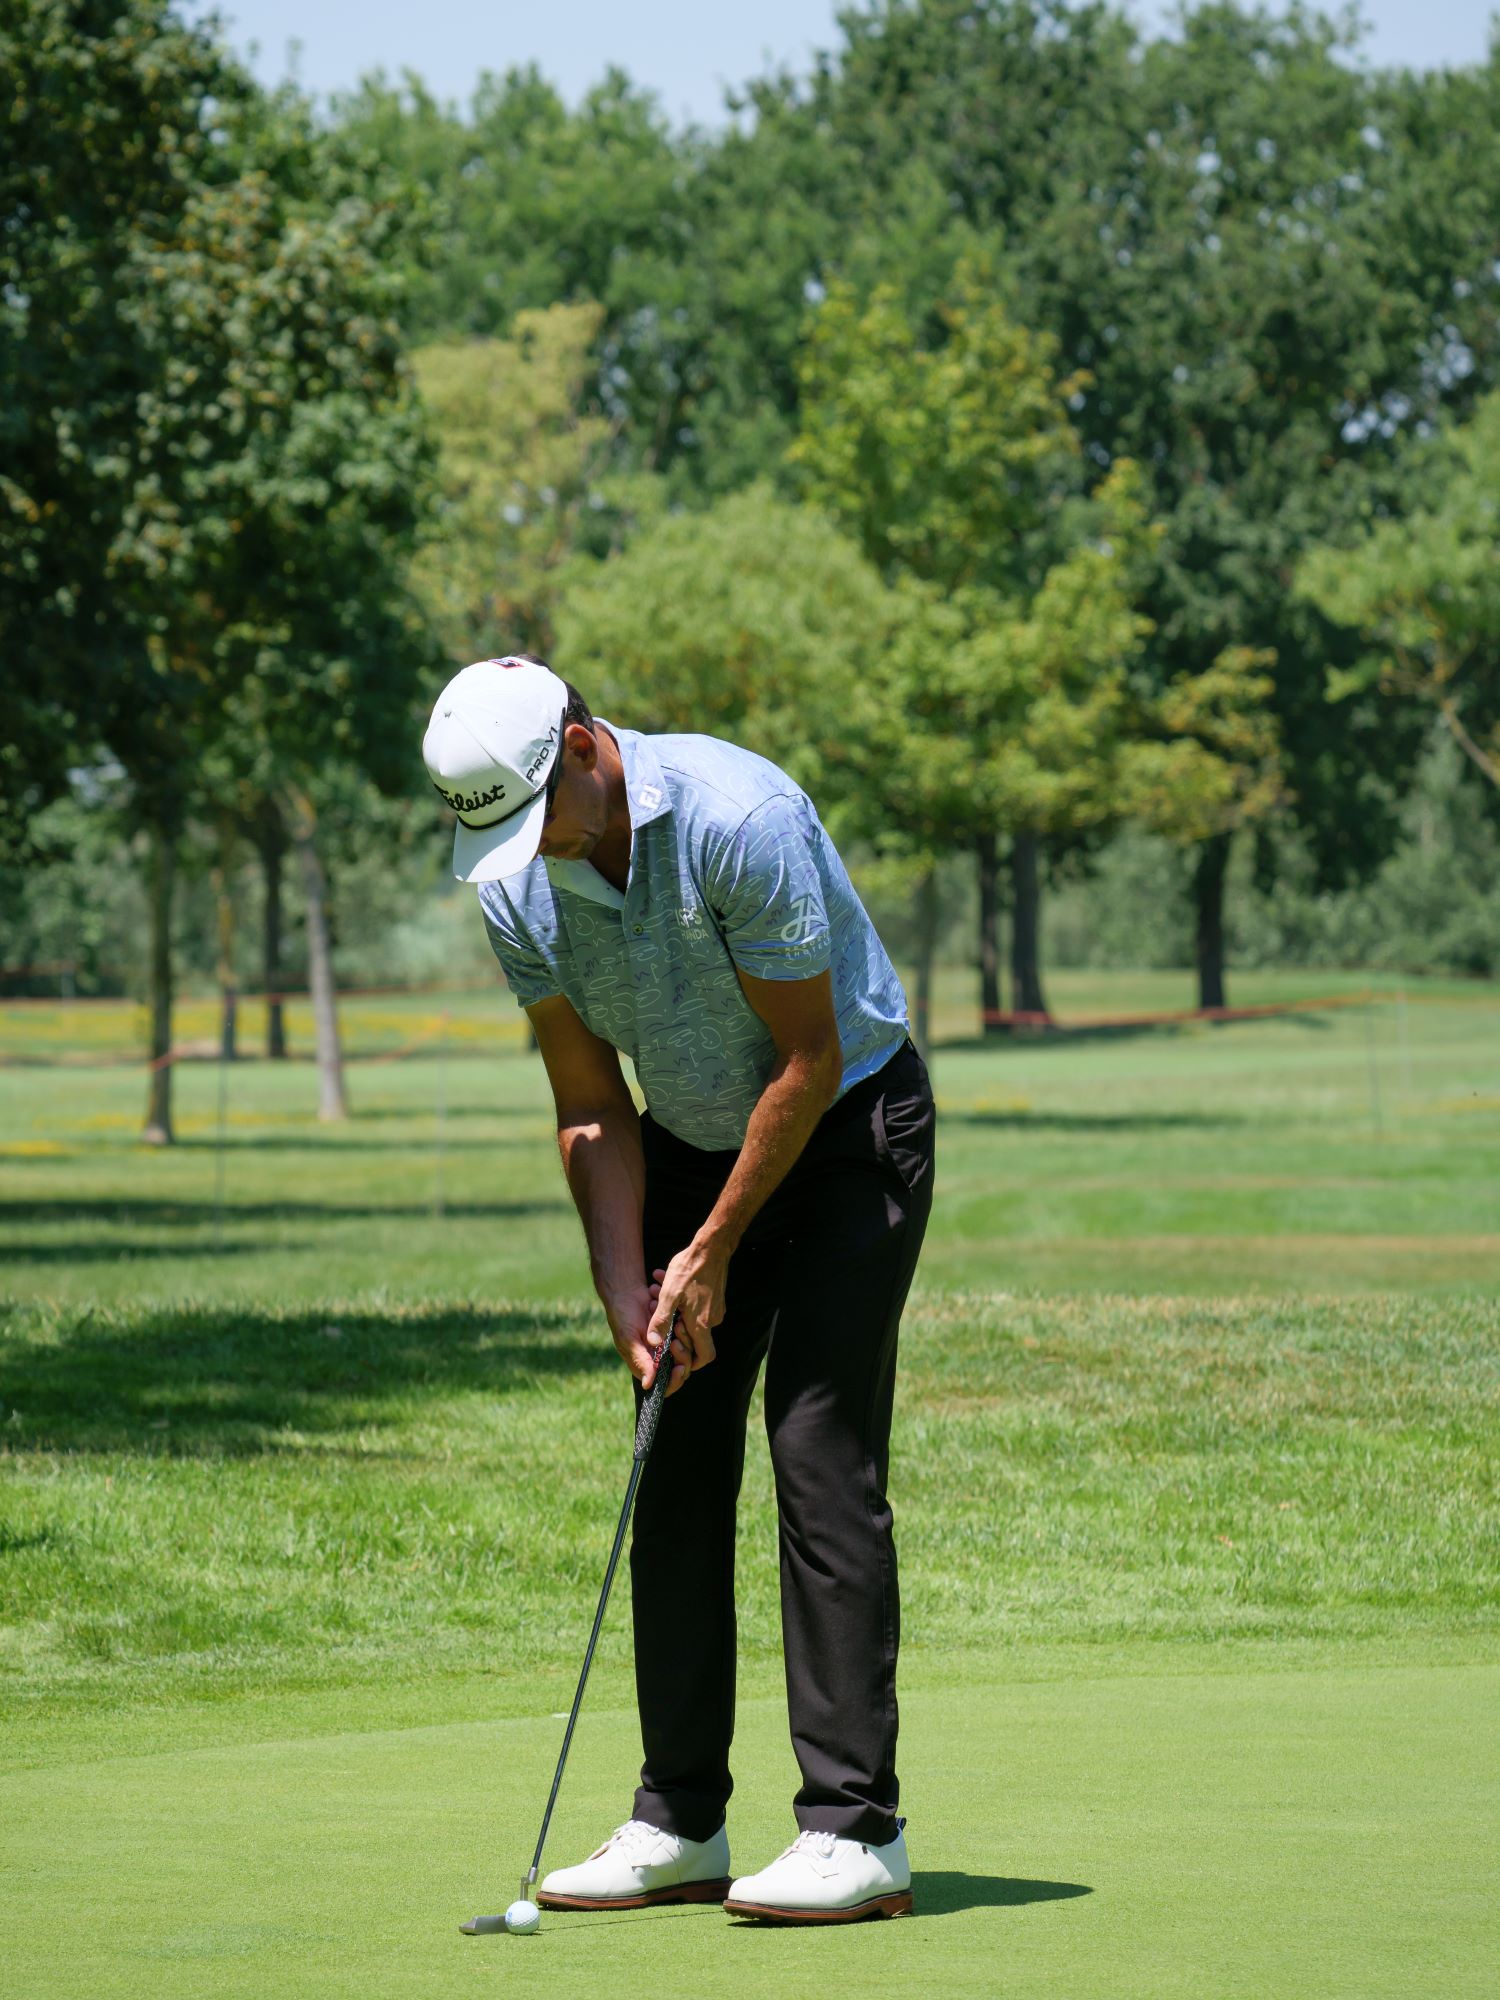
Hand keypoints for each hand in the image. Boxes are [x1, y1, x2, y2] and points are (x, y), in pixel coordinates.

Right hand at [603, 1277, 689, 1396]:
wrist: (627, 1290)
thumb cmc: (622, 1316)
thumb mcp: (629, 1339)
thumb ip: (640, 1360)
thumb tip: (648, 1385)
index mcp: (645, 1365)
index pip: (664, 1384)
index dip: (674, 1380)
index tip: (680, 1367)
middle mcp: (657, 1357)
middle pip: (680, 1368)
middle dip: (682, 1355)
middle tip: (676, 1340)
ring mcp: (667, 1344)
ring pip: (687, 1351)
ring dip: (684, 1339)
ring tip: (677, 1323)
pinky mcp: (674, 1330)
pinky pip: (687, 1335)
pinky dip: (684, 1328)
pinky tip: (677, 1316)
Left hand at [645, 1240, 727, 1377]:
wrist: (712, 1247)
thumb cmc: (690, 1269)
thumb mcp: (669, 1295)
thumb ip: (661, 1320)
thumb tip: (654, 1343)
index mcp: (702, 1324)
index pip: (703, 1357)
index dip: (691, 1361)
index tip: (675, 1351)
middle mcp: (712, 1320)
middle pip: (693, 1337)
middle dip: (672, 1327)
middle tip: (657, 1309)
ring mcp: (715, 1308)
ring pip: (692, 1318)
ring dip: (674, 1309)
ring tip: (657, 1290)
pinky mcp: (715, 1298)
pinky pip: (696, 1306)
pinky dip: (681, 1300)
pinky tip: (666, 1281)